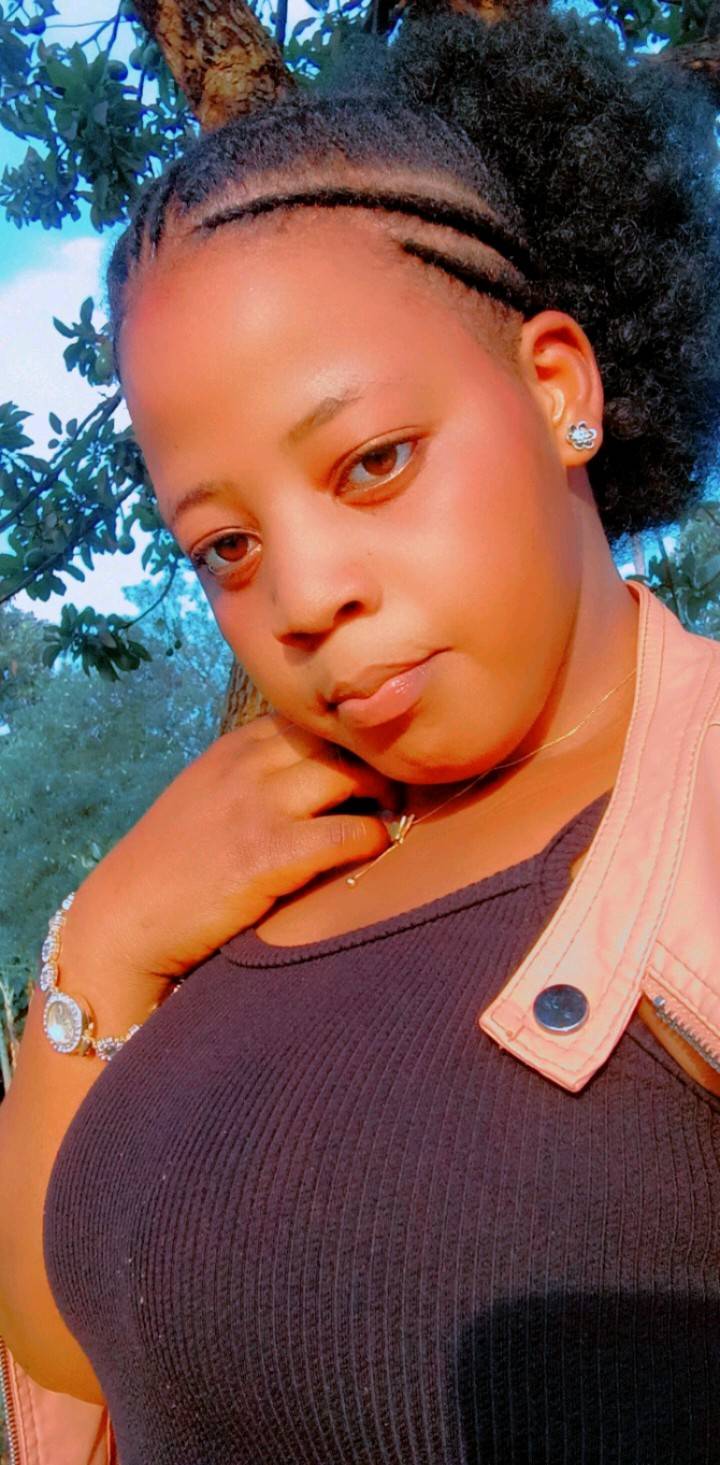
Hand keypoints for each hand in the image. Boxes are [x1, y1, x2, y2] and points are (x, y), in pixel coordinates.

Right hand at [64, 714, 394, 984]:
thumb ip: (253, 776)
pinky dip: (373, 839)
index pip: (314, 718)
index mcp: (236, 747)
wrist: (124, 919)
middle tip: (391, 792)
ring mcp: (261, 806)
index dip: (349, 739)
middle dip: (375, 760)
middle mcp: (249, 765)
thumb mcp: (207, 797)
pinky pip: (352, 831)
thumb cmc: (169, 867)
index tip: (371, 762)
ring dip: (383, 795)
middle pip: (341, 737)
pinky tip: (372, 853)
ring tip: (388, 818)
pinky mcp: (273, 854)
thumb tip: (314, 776)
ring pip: (354, 773)